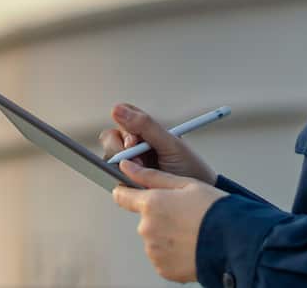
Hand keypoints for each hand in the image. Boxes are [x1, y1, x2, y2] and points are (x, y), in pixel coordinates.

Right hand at [98, 103, 217, 184]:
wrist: (196, 199)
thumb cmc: (189, 168)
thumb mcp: (170, 144)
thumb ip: (146, 125)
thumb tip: (118, 109)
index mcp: (147, 130)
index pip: (123, 115)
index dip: (123, 124)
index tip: (133, 139)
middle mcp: (136, 144)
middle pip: (111, 136)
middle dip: (120, 147)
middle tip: (139, 159)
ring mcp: (131, 163)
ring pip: (110, 156)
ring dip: (122, 164)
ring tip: (143, 172)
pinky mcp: (128, 181)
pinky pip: (114, 176)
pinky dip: (122, 178)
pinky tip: (136, 181)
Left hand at [112, 161, 227, 283]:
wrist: (233, 242)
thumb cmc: (213, 210)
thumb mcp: (186, 184)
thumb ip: (152, 176)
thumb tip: (127, 167)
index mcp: (151, 204)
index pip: (122, 196)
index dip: (125, 192)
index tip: (128, 191)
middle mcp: (147, 228)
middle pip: (145, 219)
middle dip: (160, 216)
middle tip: (184, 215)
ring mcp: (154, 251)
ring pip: (155, 239)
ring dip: (167, 235)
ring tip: (191, 232)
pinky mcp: (163, 269)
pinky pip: (163, 257)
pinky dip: (173, 253)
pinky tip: (191, 246)